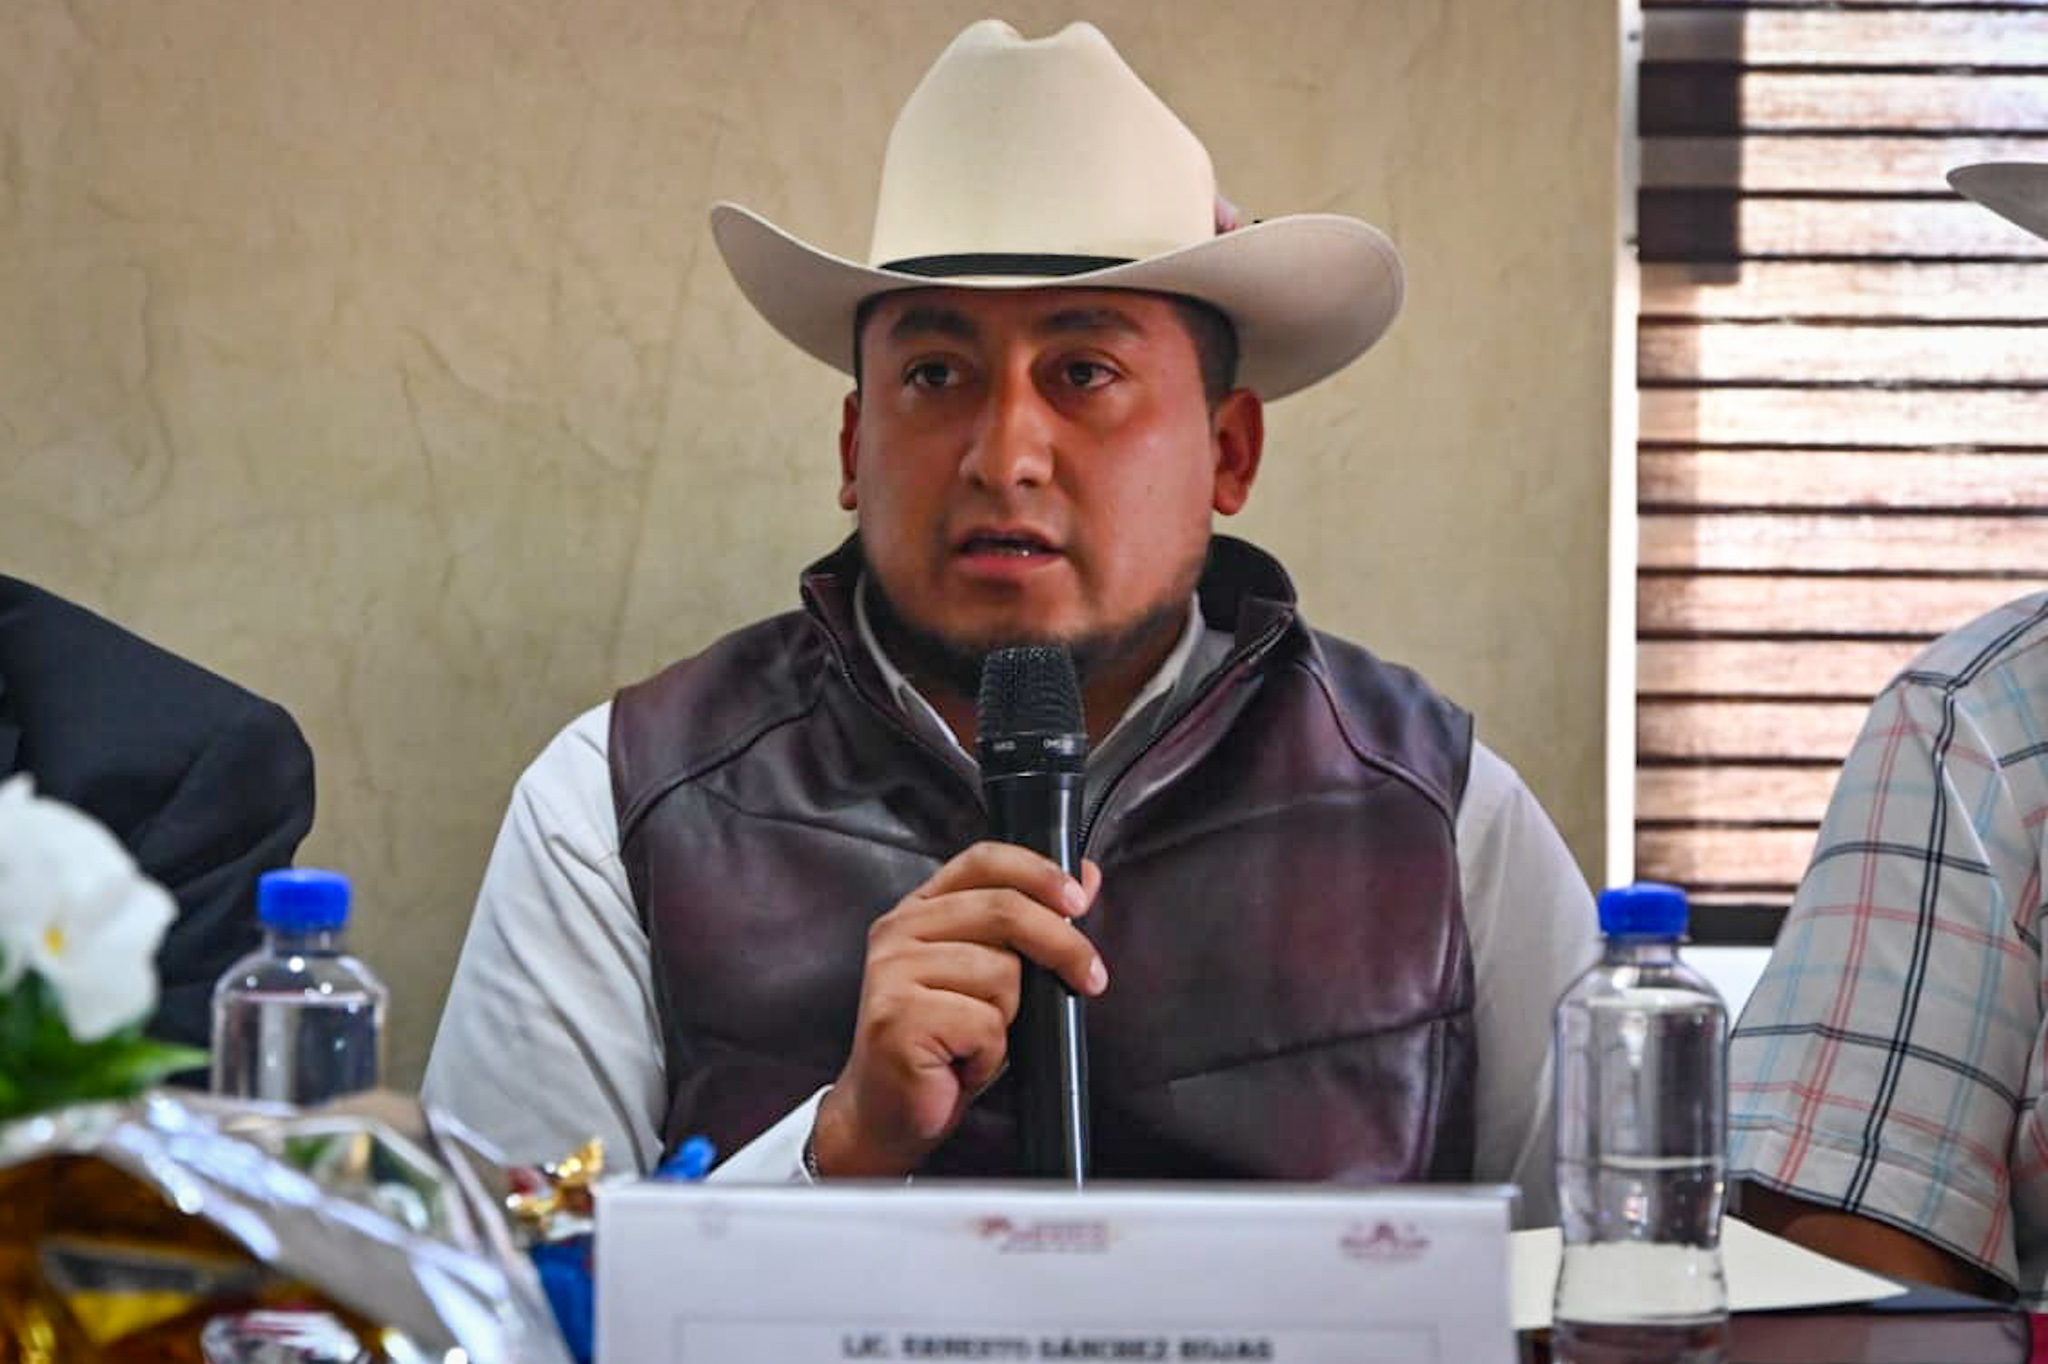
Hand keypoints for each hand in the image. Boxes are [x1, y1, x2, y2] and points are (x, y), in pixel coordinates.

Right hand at [809, 842, 1104, 1177]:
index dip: (1038, 872)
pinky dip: (990, 1053)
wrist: (887, 1113)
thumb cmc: (944, 1044)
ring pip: (1000, 973)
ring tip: (979, 1039)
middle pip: (1004, 910)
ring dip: (1008, 1019)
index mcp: (922, 909)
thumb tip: (1086, 876)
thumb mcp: (994, 974)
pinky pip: (985, 1023)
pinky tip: (964, 1063)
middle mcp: (899, 930)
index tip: (1079, 900)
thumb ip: (1031, 922)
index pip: (984, 860)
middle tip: (1091, 978)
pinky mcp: (897, 1017)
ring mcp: (892, 972)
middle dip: (1062, 946)